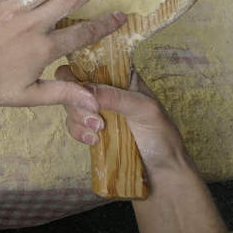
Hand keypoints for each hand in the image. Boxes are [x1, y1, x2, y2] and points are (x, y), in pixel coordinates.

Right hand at [58, 68, 193, 179]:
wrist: (163, 172)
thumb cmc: (162, 136)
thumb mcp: (145, 110)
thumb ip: (116, 97)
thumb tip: (84, 89)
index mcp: (121, 76)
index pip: (91, 60)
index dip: (79, 69)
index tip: (81, 87)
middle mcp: (106, 88)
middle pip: (73, 82)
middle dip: (77, 100)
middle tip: (95, 117)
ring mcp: (97, 109)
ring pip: (69, 104)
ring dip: (78, 118)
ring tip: (98, 133)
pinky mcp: (90, 128)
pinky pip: (72, 124)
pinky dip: (78, 132)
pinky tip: (93, 141)